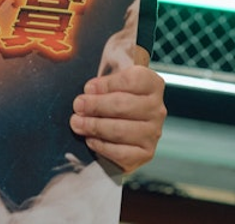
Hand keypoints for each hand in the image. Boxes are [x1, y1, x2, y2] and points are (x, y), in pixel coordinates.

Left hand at [70, 45, 166, 173]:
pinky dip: (102, 146)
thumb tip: (89, 92)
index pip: (132, 81)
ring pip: (120, 130)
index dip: (107, 84)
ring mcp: (153, 133)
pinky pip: (121, 152)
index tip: (88, 88)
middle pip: (123, 105)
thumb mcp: (113, 85)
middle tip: (78, 106)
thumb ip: (103, 84)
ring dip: (94, 126)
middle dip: (96, 106)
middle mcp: (157, 109)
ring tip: (78, 123)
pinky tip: (90, 139)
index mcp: (152, 85)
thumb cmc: (117, 100)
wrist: (126, 128)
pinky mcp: (145, 154)